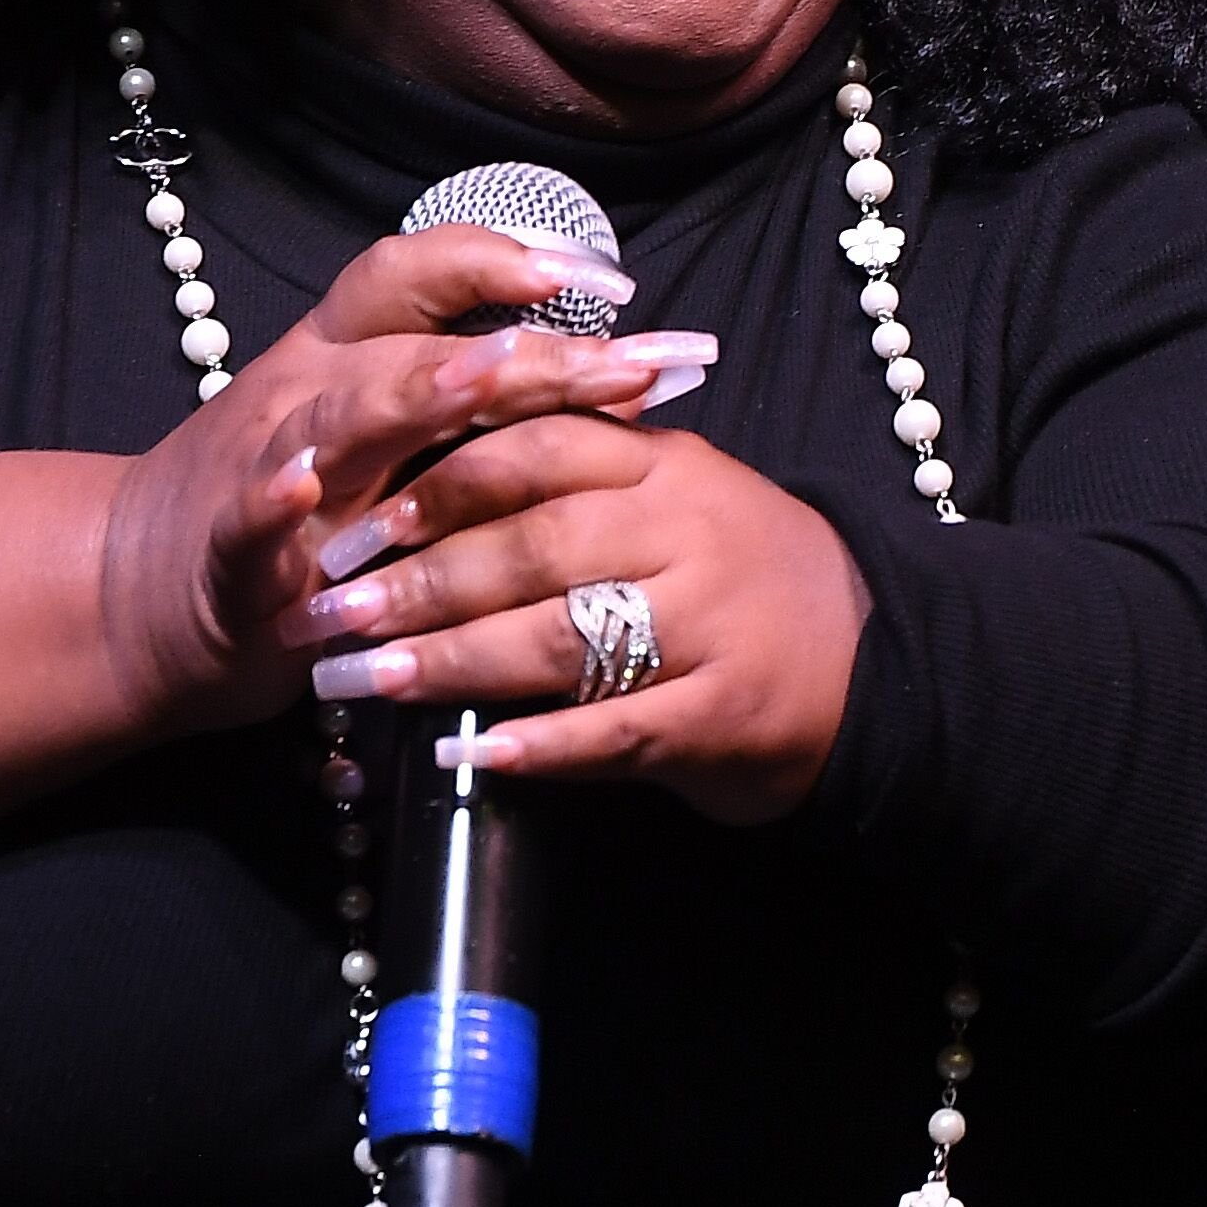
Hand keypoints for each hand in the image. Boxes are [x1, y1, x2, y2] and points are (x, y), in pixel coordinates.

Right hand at [0, 225, 714, 830]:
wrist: (132, 588)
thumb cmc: (284, 504)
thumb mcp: (371, 434)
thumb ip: (471, 402)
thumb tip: (620, 372)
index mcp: (342, 353)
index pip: (422, 272)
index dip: (510, 259)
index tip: (609, 278)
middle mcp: (309, 391)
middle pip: (419, 345)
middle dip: (529, 351)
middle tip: (628, 359)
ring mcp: (267, 465)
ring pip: (343, 411)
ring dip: (417, 391)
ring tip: (493, 375)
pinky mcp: (231, 550)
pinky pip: (247, 512)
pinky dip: (271, 499)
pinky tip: (302, 490)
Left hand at [280, 418, 872, 823]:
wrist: (877, 661)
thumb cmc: (740, 572)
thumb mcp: (675, 492)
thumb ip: (578, 470)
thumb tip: (429, 463)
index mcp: (664, 464)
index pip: (536, 451)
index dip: (435, 484)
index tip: (352, 520)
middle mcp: (688, 532)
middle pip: (532, 546)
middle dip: (418, 582)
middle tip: (328, 613)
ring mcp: (711, 624)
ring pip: (561, 637)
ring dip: (451, 663)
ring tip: (364, 683)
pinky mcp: (724, 714)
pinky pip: (615, 728)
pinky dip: (537, 745)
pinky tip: (467, 756)